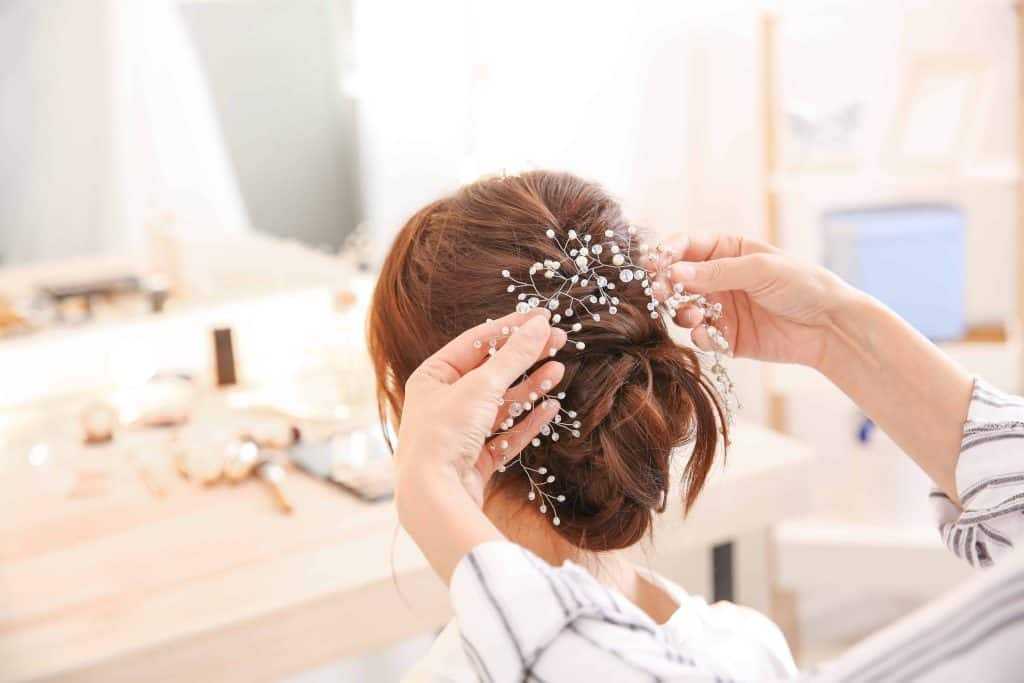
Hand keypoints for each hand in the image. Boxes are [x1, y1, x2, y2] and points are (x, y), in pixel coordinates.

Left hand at [394, 309, 566, 527]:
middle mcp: (443, 403)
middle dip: (525, 357)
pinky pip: (506, 434)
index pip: (476, 342)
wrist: (434, 497)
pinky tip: (551, 407)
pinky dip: (528, 421)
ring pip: (502, 404)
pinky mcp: (475, 460)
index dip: (510, 328)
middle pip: (491, 372)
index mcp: (432, 377)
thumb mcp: (482, 386)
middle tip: (558, 340)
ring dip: (531, 387)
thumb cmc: (445, 434)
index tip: (542, 317)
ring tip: (559, 369)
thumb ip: (515, 356)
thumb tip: (540, 324)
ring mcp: (459, 433)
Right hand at [664, 234, 857, 368]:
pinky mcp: (726, 336)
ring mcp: (721, 308)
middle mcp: (719, 278)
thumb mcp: (760, 269)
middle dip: (666, 285)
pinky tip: (709, 334)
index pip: (687, 246)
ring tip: (692, 315)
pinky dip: (699, 335)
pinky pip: (701, 336)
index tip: (655, 264)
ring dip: (681, 312)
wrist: (829, 326)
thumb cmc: (801, 285)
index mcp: (727, 250)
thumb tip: (674, 273)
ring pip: (684, 309)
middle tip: (662, 294)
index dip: (668, 253)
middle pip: (678, 278)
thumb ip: (716, 272)